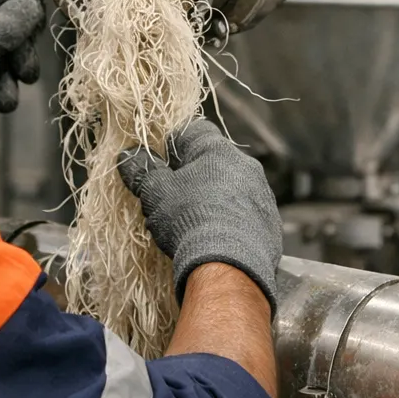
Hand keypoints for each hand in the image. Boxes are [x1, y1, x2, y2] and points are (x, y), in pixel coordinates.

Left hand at [0, 0, 45, 165]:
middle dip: (23, 50)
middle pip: (16, 23)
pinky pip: (3, 76)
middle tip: (22, 70)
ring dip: (14, 77)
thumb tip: (33, 4)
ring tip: (2, 93)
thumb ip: (11, 23)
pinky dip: (3, 90)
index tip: (33, 26)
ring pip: (13, 54)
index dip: (24, 2)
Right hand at [118, 119, 281, 310]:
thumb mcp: (155, 192)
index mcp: (218, 151)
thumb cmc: (189, 220)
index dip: (171, 143)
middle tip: (170, 194)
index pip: (192, 130)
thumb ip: (141, 169)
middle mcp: (246, 167)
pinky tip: (213, 237)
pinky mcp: (270, 225)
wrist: (230, 266)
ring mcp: (262, 196)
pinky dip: (229, 220)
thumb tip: (128, 155)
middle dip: (192, 174)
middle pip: (213, 160)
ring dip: (212, 197)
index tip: (157, 160)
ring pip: (231, 187)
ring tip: (191, 220)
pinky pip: (244, 214)